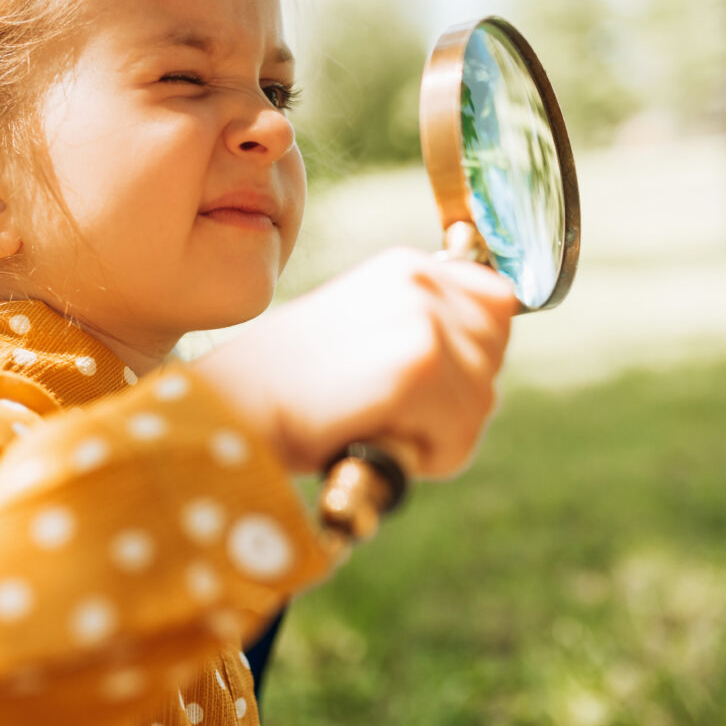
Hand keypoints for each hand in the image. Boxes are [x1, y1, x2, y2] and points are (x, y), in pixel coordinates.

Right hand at [189, 246, 518, 479]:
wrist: (228, 409)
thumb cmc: (281, 388)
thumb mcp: (357, 337)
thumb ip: (413, 334)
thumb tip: (482, 367)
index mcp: (403, 267)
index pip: (497, 301)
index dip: (474, 354)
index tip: (428, 385)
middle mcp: (418, 281)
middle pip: (495, 357)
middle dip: (455, 403)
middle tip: (388, 415)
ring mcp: (419, 318)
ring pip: (479, 404)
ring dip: (434, 438)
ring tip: (370, 426)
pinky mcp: (416, 363)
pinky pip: (458, 437)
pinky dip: (421, 459)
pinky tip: (369, 439)